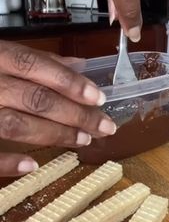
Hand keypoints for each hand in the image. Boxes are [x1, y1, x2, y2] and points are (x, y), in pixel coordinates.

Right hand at [0, 41, 115, 176]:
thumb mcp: (0, 54)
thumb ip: (37, 60)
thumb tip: (80, 64)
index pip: (36, 66)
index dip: (69, 82)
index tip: (99, 98)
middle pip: (35, 99)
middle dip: (75, 114)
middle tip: (105, 127)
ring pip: (17, 125)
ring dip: (54, 135)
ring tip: (84, 141)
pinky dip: (6, 163)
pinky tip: (33, 167)